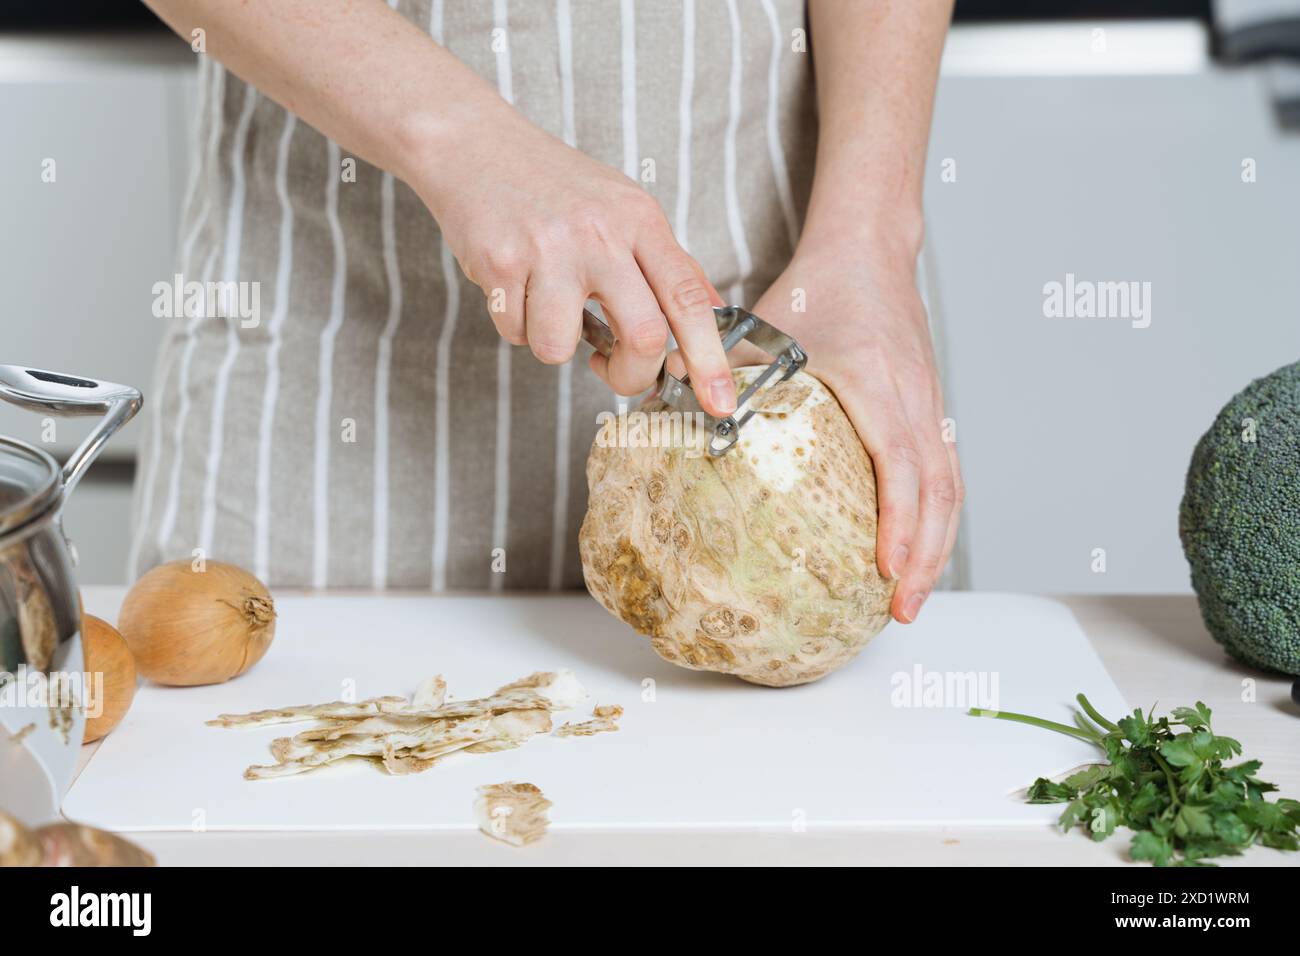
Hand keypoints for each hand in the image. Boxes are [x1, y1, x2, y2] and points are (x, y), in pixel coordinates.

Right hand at [405, 101, 736, 417]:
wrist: (473, 144)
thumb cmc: (555, 186)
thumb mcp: (624, 209)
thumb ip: (667, 264)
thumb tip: (711, 316)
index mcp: (640, 220)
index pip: (689, 299)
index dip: (710, 360)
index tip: (721, 404)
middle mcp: (601, 233)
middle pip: (643, 338)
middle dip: (630, 376)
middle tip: (611, 369)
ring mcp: (548, 248)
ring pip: (560, 347)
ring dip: (551, 343)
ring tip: (545, 304)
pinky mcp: (499, 262)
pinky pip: (515, 332)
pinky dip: (514, 323)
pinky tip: (513, 284)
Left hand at [741, 238, 963, 623]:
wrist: (868, 249)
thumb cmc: (815, 287)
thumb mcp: (764, 325)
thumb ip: (723, 370)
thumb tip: (670, 406)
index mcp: (874, 380)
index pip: (898, 461)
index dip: (897, 519)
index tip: (885, 568)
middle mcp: (912, 397)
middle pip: (939, 491)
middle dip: (924, 557)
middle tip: (899, 611)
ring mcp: (928, 404)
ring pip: (950, 487)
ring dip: (937, 546)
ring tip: (911, 597)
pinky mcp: (930, 408)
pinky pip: (944, 471)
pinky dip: (935, 517)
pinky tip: (915, 550)